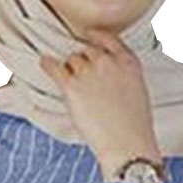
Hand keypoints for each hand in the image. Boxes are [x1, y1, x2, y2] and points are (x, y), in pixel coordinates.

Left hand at [39, 27, 162, 179]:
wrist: (127, 146)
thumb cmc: (134, 128)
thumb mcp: (138, 92)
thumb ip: (123, 77)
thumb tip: (108, 80)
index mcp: (128, 62)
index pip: (108, 39)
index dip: (95, 37)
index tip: (88, 36)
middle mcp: (108, 62)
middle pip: (87, 51)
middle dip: (85, 63)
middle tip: (83, 80)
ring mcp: (89, 72)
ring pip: (73, 61)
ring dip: (71, 71)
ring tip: (72, 86)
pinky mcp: (72, 86)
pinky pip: (55, 68)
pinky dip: (48, 65)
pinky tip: (44, 63)